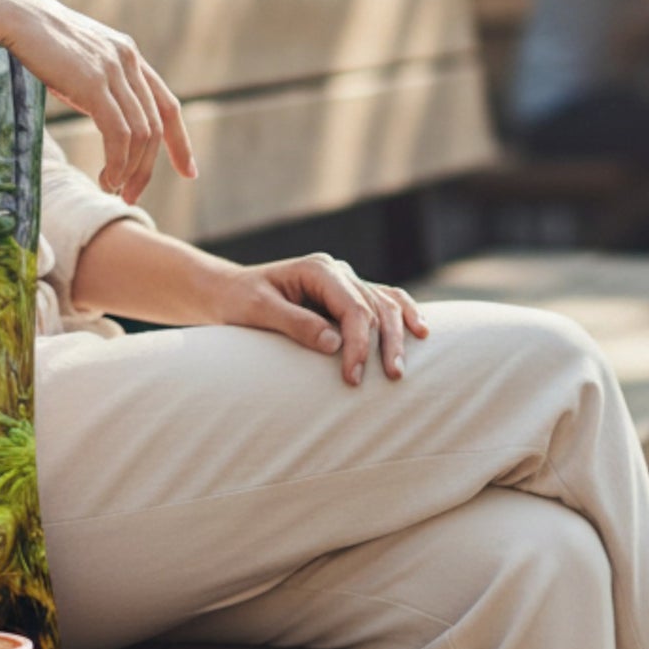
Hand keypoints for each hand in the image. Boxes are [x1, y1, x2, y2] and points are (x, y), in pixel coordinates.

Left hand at [221, 253, 429, 383]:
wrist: (228, 293)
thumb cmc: (238, 301)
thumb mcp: (258, 311)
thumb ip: (296, 323)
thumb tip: (334, 343)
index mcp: (317, 270)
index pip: (353, 307)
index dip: (359, 342)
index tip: (353, 377)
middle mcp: (336, 272)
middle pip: (375, 307)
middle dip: (384, 344)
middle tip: (390, 378)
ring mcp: (345, 282)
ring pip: (385, 305)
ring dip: (397, 336)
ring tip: (400, 370)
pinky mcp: (346, 296)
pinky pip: (384, 301)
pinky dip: (404, 314)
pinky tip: (421, 330)